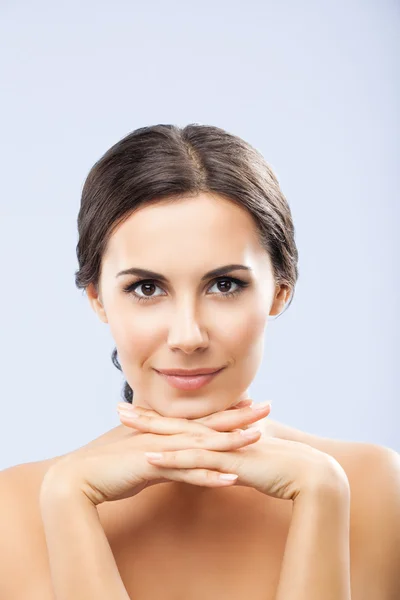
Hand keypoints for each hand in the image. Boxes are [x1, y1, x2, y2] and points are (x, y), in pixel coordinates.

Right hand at [40, 400, 269, 506]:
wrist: (80, 476)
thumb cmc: (110, 466)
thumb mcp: (143, 456)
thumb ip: (164, 453)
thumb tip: (179, 456)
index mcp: (166, 431)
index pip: (203, 418)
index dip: (228, 410)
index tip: (251, 402)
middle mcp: (167, 436)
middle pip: (210, 424)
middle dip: (240, 415)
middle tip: (268, 406)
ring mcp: (162, 450)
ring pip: (203, 444)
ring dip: (232, 442)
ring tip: (259, 437)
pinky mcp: (153, 467)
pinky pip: (187, 474)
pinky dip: (209, 476)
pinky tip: (230, 479)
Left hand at [117, 402, 348, 500]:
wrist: (308, 473)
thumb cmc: (281, 468)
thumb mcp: (249, 462)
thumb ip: (231, 460)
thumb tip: (218, 466)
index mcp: (220, 434)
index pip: (184, 423)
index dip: (160, 418)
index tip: (137, 412)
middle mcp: (218, 435)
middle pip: (176, 424)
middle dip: (146, 417)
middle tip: (118, 409)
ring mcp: (222, 446)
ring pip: (180, 436)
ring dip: (150, 431)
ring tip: (125, 424)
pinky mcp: (228, 462)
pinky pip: (195, 460)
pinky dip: (172, 458)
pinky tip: (150, 457)